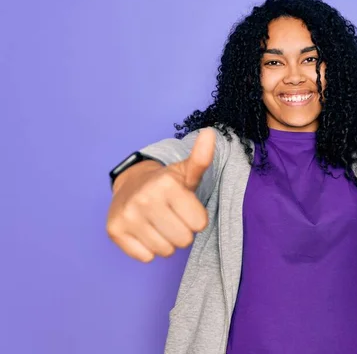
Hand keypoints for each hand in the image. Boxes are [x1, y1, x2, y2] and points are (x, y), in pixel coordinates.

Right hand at [106, 128, 215, 262]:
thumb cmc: (166, 183)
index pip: (200, 224)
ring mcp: (128, 216)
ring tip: (159, 224)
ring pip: (165, 251)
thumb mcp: (186, 171)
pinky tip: (145, 231)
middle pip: (184, 240)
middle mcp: (145, 199)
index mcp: (167, 184)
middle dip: (182, 232)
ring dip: (166, 242)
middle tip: (172, 217)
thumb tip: (210, 133)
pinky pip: (145, 257)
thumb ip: (201, 158)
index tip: (185, 208)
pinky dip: (148, 249)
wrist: (129, 185)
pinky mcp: (114, 231)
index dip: (196, 218)